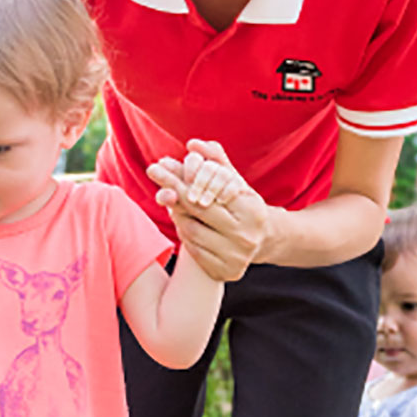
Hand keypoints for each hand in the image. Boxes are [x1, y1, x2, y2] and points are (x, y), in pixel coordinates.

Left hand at [147, 139, 271, 280]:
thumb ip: (216, 160)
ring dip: (177, 214)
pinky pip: (192, 249)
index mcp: (251, 209)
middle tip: (153, 171)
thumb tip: (193, 144)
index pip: (207, 190)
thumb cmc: (242, 203)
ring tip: (175, 202)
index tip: (158, 165)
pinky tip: (185, 223)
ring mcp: (236, 257)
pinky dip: (184, 234)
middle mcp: (246, 236)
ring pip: (189, 230)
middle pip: (196, 209)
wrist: (264, 239)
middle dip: (171, 188)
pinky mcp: (226, 272)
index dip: (180, 176)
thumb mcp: (235, 179)